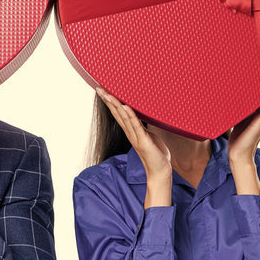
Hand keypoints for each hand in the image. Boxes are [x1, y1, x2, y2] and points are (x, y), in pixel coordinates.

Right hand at [96, 88, 171, 207]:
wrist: (160, 172)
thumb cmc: (156, 153)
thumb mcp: (150, 135)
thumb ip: (145, 126)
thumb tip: (146, 114)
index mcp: (131, 131)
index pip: (118, 113)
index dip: (110, 102)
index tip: (103, 90)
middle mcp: (130, 133)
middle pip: (116, 113)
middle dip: (108, 100)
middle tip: (99, 87)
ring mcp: (135, 137)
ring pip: (123, 117)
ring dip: (115, 105)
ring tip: (108, 93)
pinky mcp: (143, 141)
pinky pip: (136, 126)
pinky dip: (130, 115)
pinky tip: (125, 106)